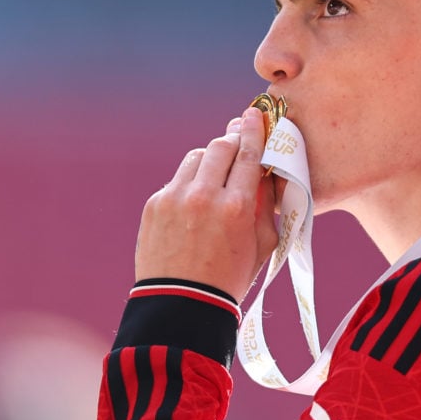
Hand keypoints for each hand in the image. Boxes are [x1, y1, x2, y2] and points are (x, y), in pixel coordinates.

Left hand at [135, 107, 277, 301]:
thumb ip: (266, 203)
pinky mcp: (155, 204)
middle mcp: (204, 196)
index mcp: (237, 207)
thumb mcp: (262, 244)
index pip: (249, 154)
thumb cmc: (230, 277)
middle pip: (221, 146)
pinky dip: (189, 183)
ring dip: (210, 160)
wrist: (181, 304)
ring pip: (197, 157)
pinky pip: (177, 179)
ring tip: (216, 176)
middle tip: (238, 138)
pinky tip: (195, 202)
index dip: (254, 131)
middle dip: (233, 139)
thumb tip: (264, 170)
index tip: (254, 115)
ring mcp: (175, 198)